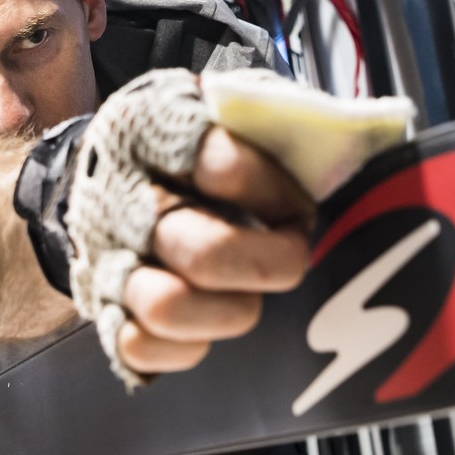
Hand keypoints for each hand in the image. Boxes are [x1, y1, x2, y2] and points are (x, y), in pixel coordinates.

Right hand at [115, 126, 314, 373]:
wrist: (104, 175)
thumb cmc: (187, 147)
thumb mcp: (227, 107)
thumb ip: (277, 119)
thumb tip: (351, 143)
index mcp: (154, 131)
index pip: (222, 165)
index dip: (276, 193)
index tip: (298, 205)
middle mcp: (122, 198)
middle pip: (205, 252)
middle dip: (269, 265)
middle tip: (292, 256)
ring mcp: (108, 257)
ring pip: (168, 306)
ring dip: (227, 312)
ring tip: (245, 295)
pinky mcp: (103, 308)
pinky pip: (141, 347)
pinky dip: (185, 346)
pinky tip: (206, 324)